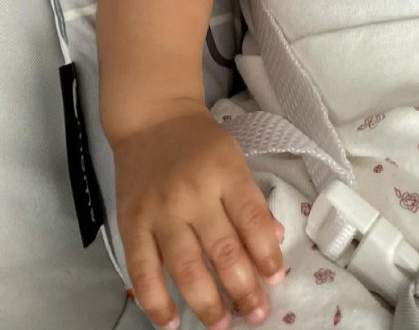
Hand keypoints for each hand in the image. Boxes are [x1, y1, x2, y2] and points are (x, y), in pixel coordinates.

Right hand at [111, 106, 285, 329]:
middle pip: (223, 249)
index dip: (266, 254)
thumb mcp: (234, 160)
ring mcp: (160, 212)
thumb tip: (272, 240)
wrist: (152, 119)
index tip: (275, 281)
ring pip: (186, 267)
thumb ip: (251, 200)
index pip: (252, 220)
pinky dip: (156, 301)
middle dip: (242, 288)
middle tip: (256, 315)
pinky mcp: (132, 224)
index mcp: (225, 173)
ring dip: (206, 302)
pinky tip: (171, 323)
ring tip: (222, 325)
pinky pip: (143, 270)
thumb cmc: (199, 142)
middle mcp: (193, 194)